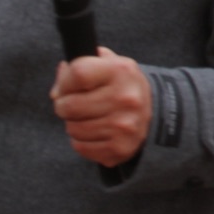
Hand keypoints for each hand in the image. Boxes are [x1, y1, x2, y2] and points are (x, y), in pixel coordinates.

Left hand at [50, 47, 152, 167]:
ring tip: (88, 118)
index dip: (64, 81)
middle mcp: (126, 98)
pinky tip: (96, 132)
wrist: (157, 113)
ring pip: (73, 128)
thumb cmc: (122, 86)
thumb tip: (56, 91)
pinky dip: (82, 141)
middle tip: (73, 105)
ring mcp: (124, 125)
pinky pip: (81, 147)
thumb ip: (79, 67)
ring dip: (74, 124)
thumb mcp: (108, 65)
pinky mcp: (120, 148)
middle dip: (64, 106)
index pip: (77, 73)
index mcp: (121, 71)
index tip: (66, 86)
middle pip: (69, 105)